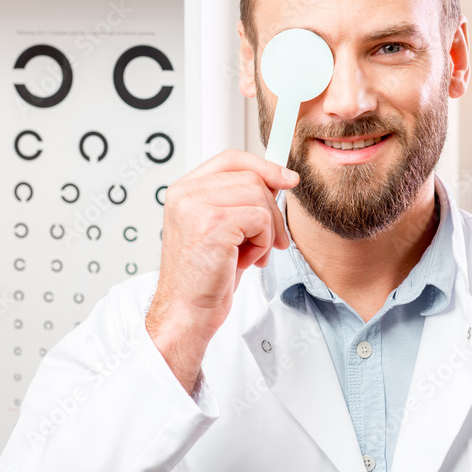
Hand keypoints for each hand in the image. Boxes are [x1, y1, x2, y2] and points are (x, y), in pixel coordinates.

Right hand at [144, 148, 298, 393]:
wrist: (188, 311)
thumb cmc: (204, 277)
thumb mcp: (224, 230)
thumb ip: (241, 202)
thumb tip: (278, 181)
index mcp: (184, 191)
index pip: (231, 159)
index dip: (263, 165)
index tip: (287, 179)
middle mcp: (186, 194)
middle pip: (251, 178)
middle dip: (272, 210)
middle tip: (274, 241)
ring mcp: (196, 206)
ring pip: (259, 197)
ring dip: (267, 230)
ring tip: (252, 253)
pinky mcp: (213, 224)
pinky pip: (260, 219)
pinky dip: (263, 243)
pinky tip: (246, 260)